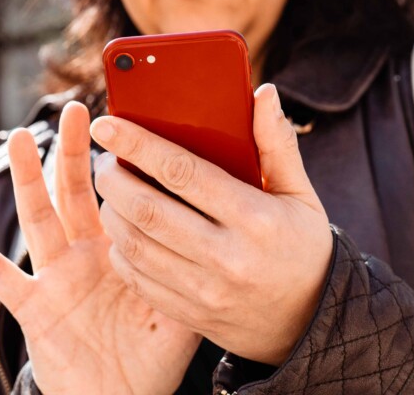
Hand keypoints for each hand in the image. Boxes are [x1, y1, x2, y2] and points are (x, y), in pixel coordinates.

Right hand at [0, 102, 201, 394]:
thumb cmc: (152, 359)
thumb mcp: (183, 310)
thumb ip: (196, 270)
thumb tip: (229, 231)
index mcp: (119, 249)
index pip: (117, 195)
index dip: (119, 160)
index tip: (127, 120)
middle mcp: (82, 254)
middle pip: (74, 191)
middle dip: (73, 150)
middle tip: (76, 108)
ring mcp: (54, 277)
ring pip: (37, 217)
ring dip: (25, 178)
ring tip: (18, 137)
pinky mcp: (32, 306)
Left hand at [91, 82, 333, 365]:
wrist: (310, 321)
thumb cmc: (300, 245)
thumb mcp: (299, 194)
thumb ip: (277, 143)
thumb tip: (264, 92)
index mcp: (255, 219)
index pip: (182, 172)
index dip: (138, 145)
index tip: (107, 124)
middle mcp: (227, 257)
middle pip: (148, 209)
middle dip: (113, 178)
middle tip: (103, 160)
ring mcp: (205, 290)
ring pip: (135, 245)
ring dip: (111, 212)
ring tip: (110, 190)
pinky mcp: (190, 314)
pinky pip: (138, 279)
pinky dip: (120, 250)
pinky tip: (122, 228)